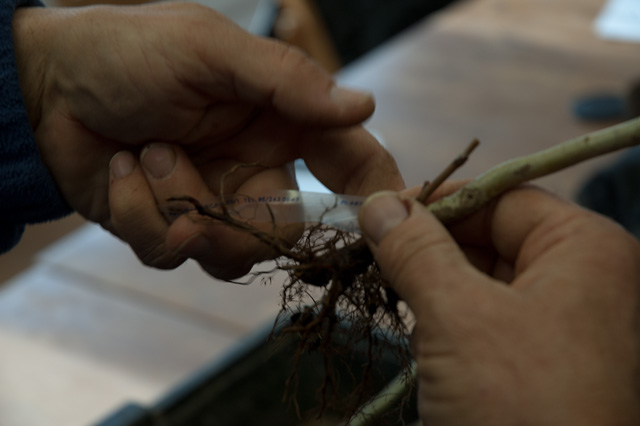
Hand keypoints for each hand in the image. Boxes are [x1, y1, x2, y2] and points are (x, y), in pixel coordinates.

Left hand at [12, 3, 402, 277]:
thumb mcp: (209, 52)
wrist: (47, 87)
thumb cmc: (129, 52)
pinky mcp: (167, 227)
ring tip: (142, 155)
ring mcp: (211, 203)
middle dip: (238, 223)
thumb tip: (363, 107)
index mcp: (279, 123)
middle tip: (190, 192)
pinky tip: (118, 168)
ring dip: (175, 205)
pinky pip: (169, 252)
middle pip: (284, 231)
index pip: (348, 162)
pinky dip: (136, 211)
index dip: (375, 191)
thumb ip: (286, 81)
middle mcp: (253, 169)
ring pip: (227, 253)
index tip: (391, 214)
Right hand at [359, 184, 639, 424]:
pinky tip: (424, 342)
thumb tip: (378, 202)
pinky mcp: (540, 365)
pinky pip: (486, 323)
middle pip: (491, 238)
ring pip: (482, 282)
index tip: (379, 212)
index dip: (439, 200)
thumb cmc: (519, 405)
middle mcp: (583, 282)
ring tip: (397, 302)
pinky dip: (448, 325)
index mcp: (586, 251)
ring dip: (434, 289)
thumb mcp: (457, 316)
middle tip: (374, 258)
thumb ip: (415, 250)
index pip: (501, 198)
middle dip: (431, 249)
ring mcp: (563, 327)